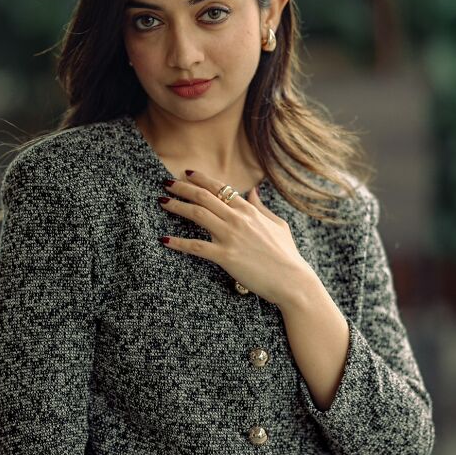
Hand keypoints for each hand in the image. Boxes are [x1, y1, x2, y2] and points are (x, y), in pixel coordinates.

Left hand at [158, 169, 312, 305]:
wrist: (293, 281)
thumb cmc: (287, 255)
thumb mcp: (278, 225)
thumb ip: (262, 208)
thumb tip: (253, 191)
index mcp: (249, 210)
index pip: (220, 187)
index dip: (200, 179)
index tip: (186, 174)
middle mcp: (238, 218)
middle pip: (203, 196)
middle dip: (182, 187)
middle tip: (166, 183)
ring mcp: (231, 236)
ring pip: (197, 214)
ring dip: (176, 205)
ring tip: (162, 201)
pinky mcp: (226, 256)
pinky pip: (196, 247)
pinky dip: (178, 242)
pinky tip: (164, 239)